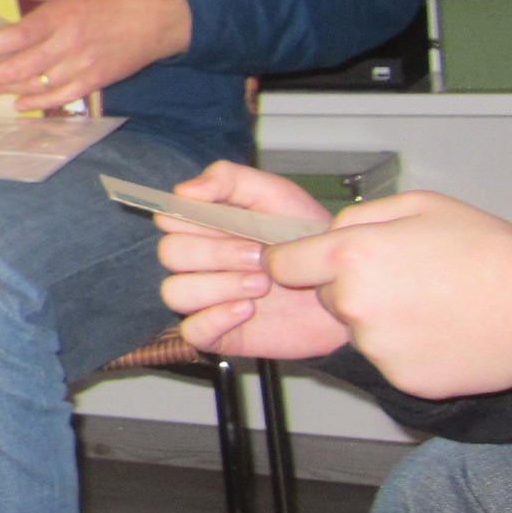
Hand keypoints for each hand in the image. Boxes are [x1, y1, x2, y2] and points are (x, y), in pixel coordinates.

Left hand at [0, 0, 190, 109]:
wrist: (164, 17)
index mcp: (64, 16)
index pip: (18, 35)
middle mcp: (70, 44)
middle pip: (20, 66)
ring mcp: (83, 67)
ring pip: (37, 85)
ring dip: (5, 89)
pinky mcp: (96, 82)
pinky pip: (61, 98)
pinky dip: (38, 104)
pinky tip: (18, 105)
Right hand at [155, 161, 347, 359]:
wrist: (343, 285)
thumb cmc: (307, 237)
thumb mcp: (274, 195)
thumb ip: (228, 179)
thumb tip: (182, 191)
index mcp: (203, 226)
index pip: (168, 218)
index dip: (193, 220)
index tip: (231, 224)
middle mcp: (198, 262)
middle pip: (170, 254)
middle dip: (216, 253)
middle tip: (259, 257)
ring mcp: (205, 299)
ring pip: (174, 292)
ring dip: (218, 287)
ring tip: (261, 285)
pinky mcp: (219, 333)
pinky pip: (192, 330)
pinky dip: (215, 319)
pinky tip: (247, 310)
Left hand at [262, 191, 511, 397]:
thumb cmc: (488, 252)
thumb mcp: (420, 205)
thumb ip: (361, 217)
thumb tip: (330, 232)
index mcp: (351, 256)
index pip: (282, 264)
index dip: (296, 261)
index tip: (307, 263)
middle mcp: (353, 304)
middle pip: (328, 297)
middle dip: (351, 288)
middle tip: (403, 279)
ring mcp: (375, 347)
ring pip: (359, 330)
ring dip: (382, 320)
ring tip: (433, 304)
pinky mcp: (399, 379)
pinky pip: (388, 359)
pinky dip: (408, 349)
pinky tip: (443, 331)